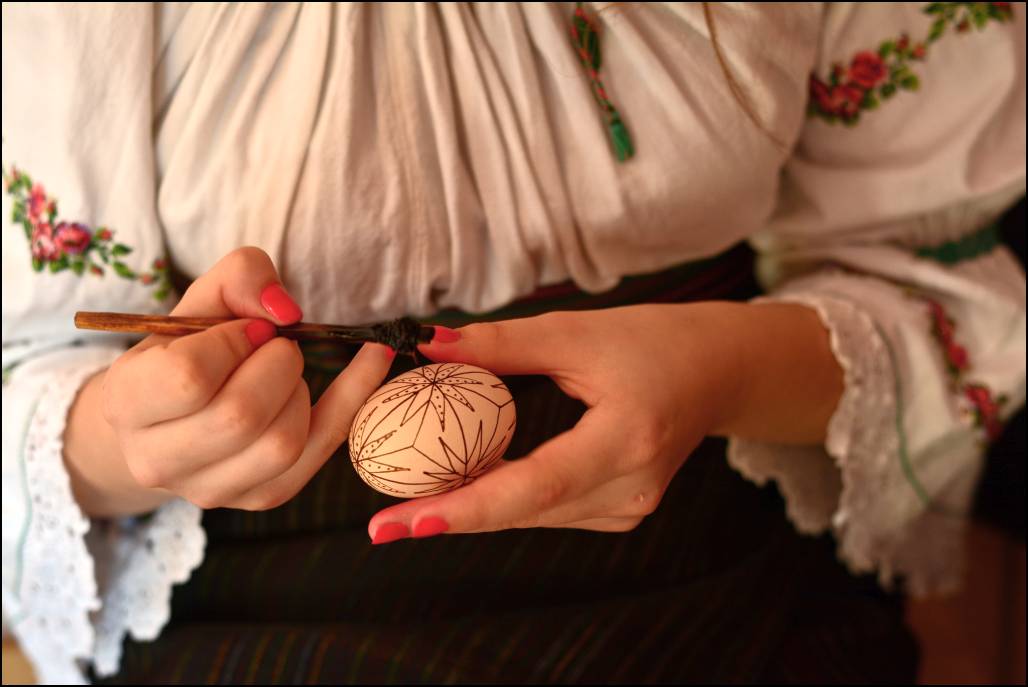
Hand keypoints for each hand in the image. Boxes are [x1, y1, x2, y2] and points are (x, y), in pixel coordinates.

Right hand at [65, 247, 393, 516]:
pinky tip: (372, 359)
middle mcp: (157, 460)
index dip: (232, 342)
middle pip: (240, 417)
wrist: (172, 416)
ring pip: (281, 443)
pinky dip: (354, 399)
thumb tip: (286, 310)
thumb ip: (239, 277)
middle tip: (276, 346)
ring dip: (300, 391)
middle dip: (277, 365)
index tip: (247, 329)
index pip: (189, 376)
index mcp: (127, 403)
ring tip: (286, 373)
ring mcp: (210, 490)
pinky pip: (321, 451)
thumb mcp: (201, 299)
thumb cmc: (187, 348)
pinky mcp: (261, 497)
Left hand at [365, 302, 842, 541]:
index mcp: (626, 440)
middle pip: (525, 510)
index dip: (466, 508)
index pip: (533, 486)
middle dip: (451, 514)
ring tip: (411, 500)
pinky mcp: (623, 510)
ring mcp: (630, 506)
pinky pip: (552, 511)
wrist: (717, 369)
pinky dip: (509, 499)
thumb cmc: (654, 341)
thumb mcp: (575, 333)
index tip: (404, 523)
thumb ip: (500, 345)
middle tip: (383, 522)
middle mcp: (632, 487)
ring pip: (534, 516)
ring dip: (475, 507)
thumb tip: (427, 346)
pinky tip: (470, 485)